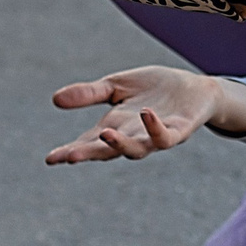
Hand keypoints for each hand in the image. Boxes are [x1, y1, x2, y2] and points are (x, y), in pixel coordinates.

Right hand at [44, 65, 245, 163]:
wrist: (195, 89)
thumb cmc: (154, 89)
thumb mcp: (116, 86)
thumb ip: (90, 94)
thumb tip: (55, 99)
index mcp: (114, 127)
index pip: (87, 142)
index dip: (70, 151)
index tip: (50, 159)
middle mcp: (132, 136)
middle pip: (107, 150)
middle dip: (89, 153)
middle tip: (69, 157)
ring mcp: (155, 137)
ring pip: (136, 149)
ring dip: (120, 144)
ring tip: (104, 133)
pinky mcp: (178, 131)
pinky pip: (166, 137)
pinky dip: (155, 127)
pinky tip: (146, 114)